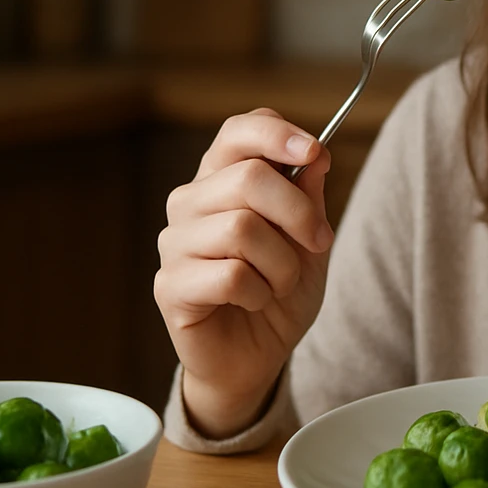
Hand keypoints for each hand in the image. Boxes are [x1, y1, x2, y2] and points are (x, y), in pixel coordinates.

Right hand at [153, 108, 334, 438]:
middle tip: (318, 243)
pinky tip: (254, 303)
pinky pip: (230, 275)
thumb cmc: (279, 291)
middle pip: (248, 177)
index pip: (238, 131)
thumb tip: (315, 154)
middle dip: (298, 212)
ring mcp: (174, 242)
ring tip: (280, 283)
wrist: (258, 356)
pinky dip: (260, 292)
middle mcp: (190, 202)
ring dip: (282, 263)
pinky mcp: (169, 285)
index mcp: (222, 178)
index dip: (276, 134)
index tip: (314, 152)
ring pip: (241, 228)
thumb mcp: (309, 241)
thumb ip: (309, 197)